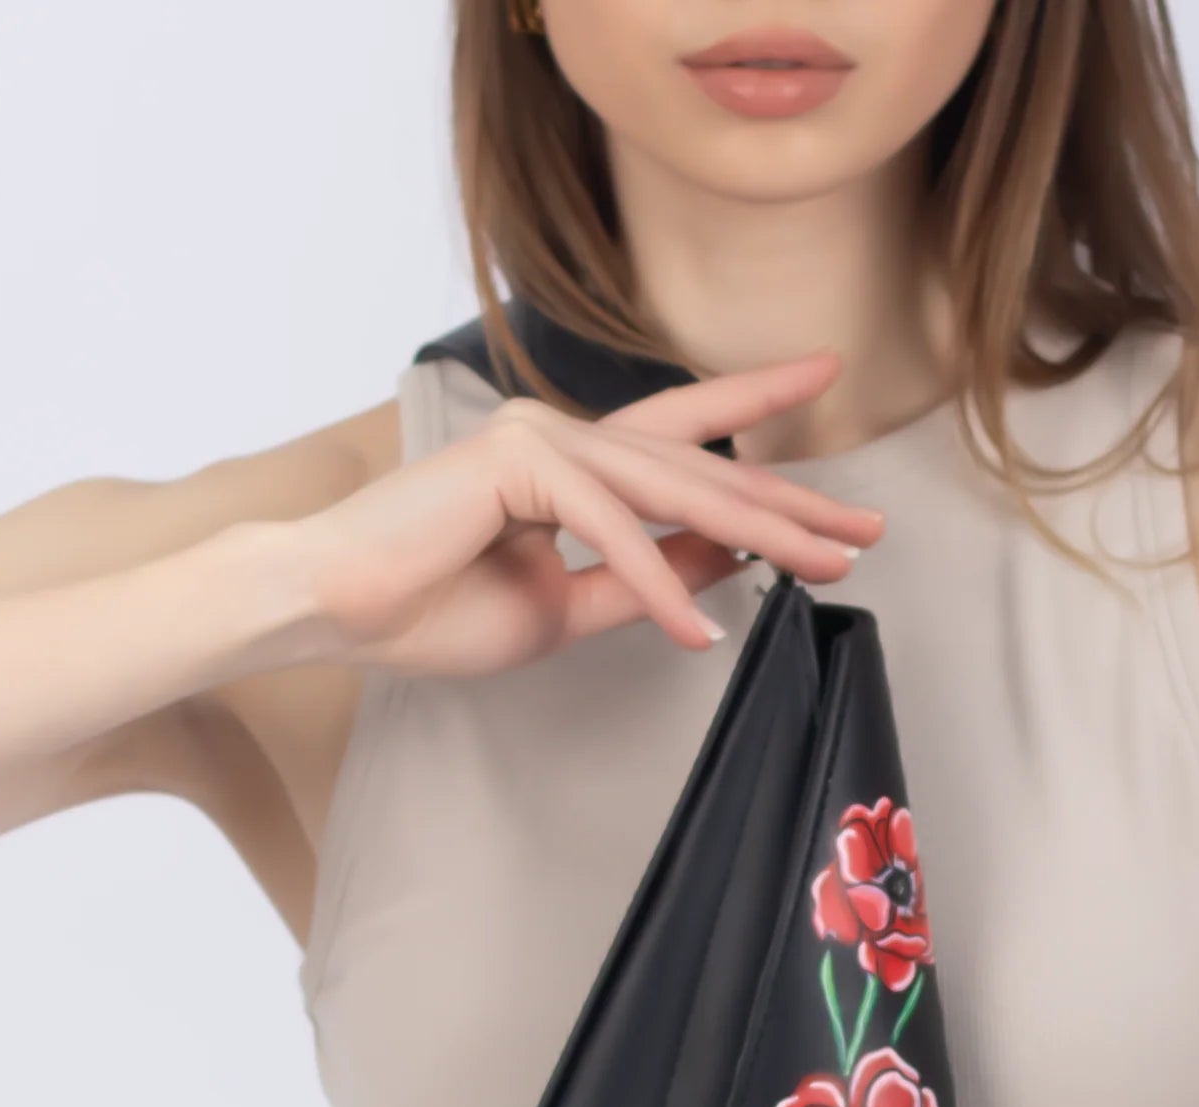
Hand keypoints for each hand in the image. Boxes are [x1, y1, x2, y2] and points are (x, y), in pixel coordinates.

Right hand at [283, 347, 886, 678]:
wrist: (333, 606)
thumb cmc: (426, 608)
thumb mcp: (561, 607)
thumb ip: (640, 583)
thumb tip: (721, 566)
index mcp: (571, 464)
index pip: (683, 433)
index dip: (758, 406)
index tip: (826, 381)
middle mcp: (561, 436)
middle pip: (700, 466)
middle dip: (789, 502)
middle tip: (864, 529)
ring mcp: (538, 440)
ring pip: (673, 488)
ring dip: (755, 533)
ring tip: (823, 567)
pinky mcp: (514, 465)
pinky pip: (610, 532)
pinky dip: (657, 586)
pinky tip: (697, 633)